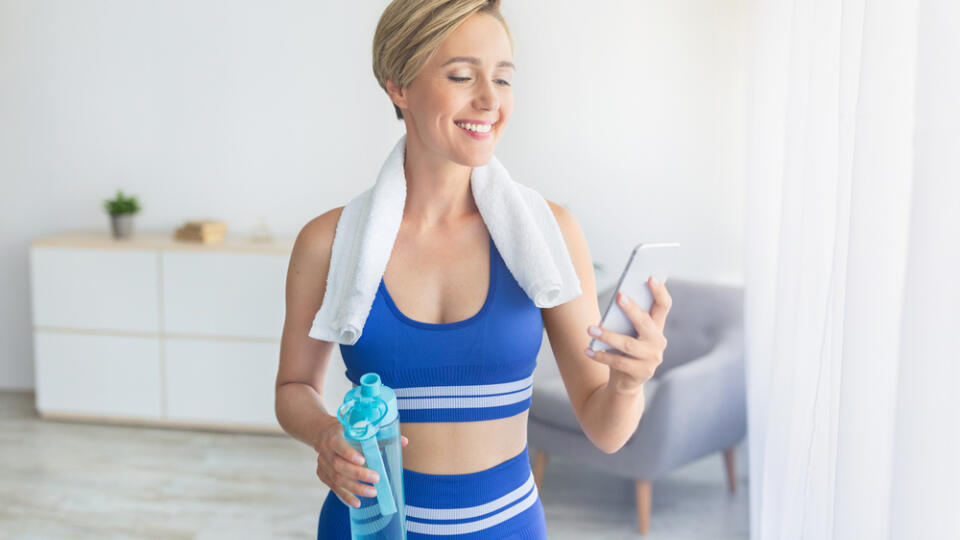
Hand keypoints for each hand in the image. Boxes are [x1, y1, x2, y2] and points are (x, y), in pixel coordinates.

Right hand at [314, 420, 408, 508]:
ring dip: (355, 488)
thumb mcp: (358, 426)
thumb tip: (404, 442)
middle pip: (339, 465)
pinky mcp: (322, 474)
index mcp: (334, 435)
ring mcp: (322, 463)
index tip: (363, 460)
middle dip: (358, 474)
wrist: (323, 433)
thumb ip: (381, 434)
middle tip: (376, 479)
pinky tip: (357, 502)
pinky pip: (334, 488)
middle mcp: (325, 450)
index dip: (349, 453)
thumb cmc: (346, 430)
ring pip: (337, 479)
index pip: (338, 444)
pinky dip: (346, 496)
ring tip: (373, 492)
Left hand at [585, 276, 671, 394]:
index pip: (663, 306)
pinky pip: (618, 362)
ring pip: (628, 344)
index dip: (659, 291)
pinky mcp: (641, 373)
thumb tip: (613, 304)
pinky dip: (600, 355)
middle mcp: (658, 341)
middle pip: (645, 322)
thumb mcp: (628, 333)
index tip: (651, 277)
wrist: (626, 382)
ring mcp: (652, 358)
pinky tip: (587, 349)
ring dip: (607, 335)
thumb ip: (625, 320)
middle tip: (618, 296)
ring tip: (590, 329)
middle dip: (632, 309)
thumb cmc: (624, 350)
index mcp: (657, 327)